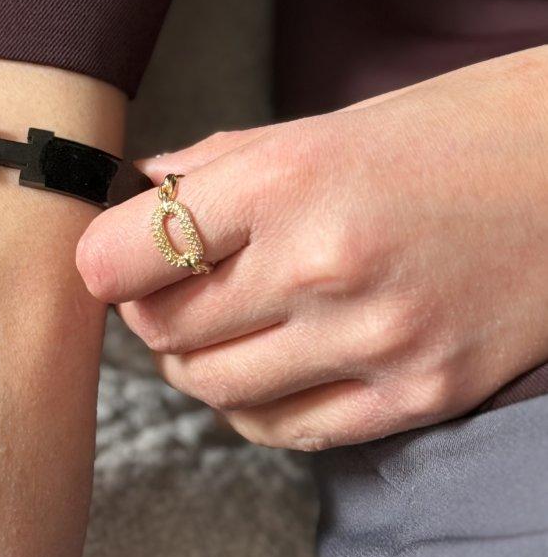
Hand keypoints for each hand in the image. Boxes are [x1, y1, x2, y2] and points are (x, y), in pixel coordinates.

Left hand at [76, 47, 547, 449]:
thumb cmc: (451, 132)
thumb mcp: (328, 126)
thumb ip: (224, 164)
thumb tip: (144, 190)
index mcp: (287, 180)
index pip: (122, 254)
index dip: (105, 261)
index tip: (116, 259)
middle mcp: (321, 265)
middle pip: (162, 329)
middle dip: (148, 312)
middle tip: (168, 290)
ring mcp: (373, 340)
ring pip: (212, 389)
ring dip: (196, 362)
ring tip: (222, 328)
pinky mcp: (417, 395)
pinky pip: (286, 430)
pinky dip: (254, 406)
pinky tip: (269, 370)